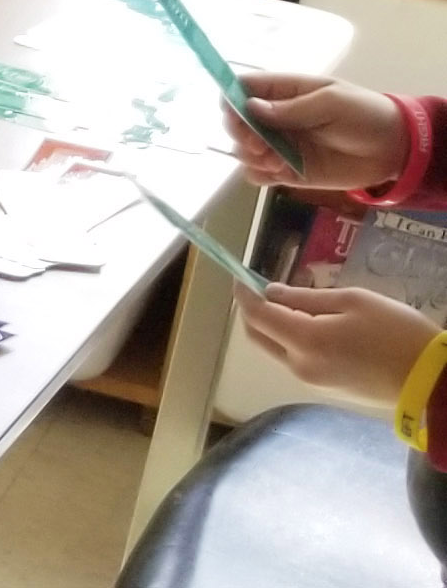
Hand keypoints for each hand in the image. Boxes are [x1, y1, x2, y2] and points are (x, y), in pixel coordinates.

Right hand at [232, 72, 406, 191]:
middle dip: (240, 133)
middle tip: (260, 145)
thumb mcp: (333, 102)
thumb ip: (293, 107)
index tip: (237, 116)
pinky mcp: (288, 171)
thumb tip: (251, 108)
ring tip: (276, 162)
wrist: (395, 149)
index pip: (243, 89)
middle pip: (236, 122)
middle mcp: (275, 118)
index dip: (232, 99)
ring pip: (243, 150)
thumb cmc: (366, 115)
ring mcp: (280, 145)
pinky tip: (279, 173)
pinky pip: (258, 174)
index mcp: (284, 92)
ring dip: (251, 157)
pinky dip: (260, 174)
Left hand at [238, 282, 440, 404]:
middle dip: (253, 312)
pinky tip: (311, 325)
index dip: (244, 295)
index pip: (257, 316)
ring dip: (274, 327)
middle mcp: (299, 366)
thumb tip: (271, 293)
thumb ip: (307, 297)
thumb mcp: (354, 302)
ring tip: (294, 303)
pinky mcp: (325, 390)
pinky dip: (291, 341)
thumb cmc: (397, 332)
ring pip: (276, 350)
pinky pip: (295, 360)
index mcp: (305, 341)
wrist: (430, 381)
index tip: (241, 278)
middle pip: (258, 336)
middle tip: (262, 289)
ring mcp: (311, 382)